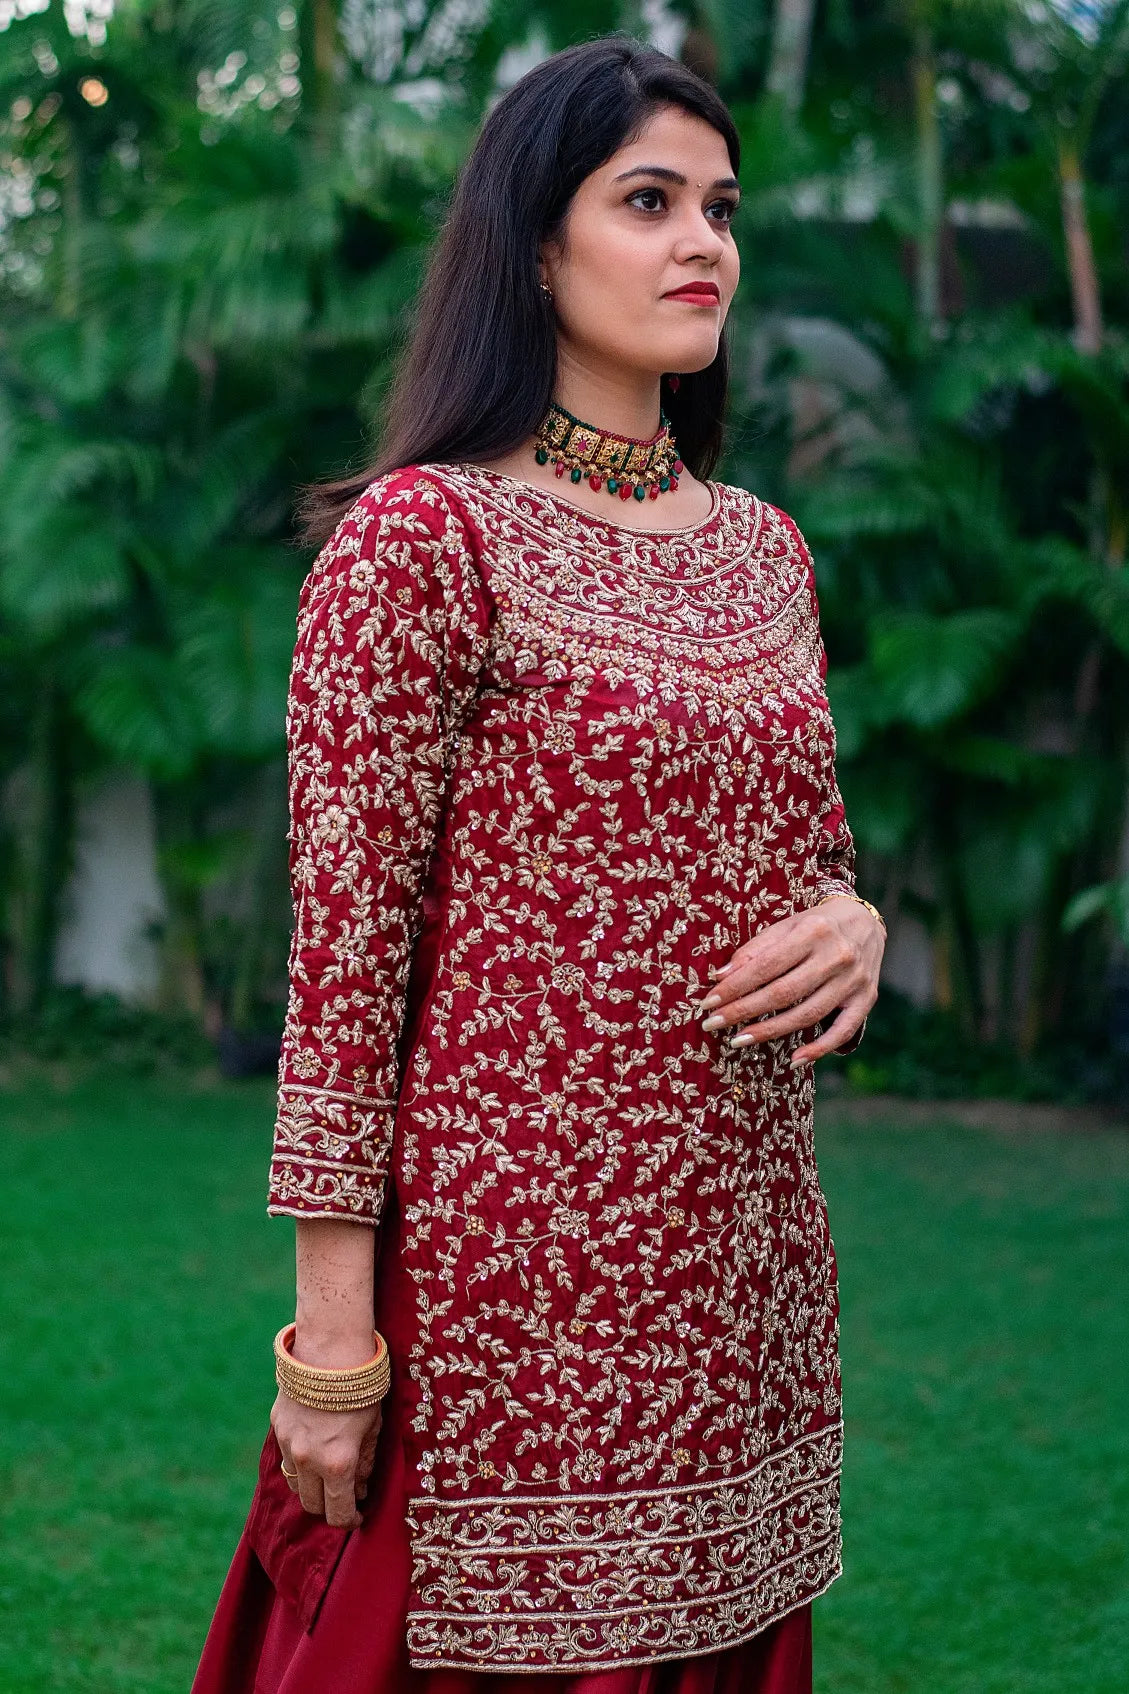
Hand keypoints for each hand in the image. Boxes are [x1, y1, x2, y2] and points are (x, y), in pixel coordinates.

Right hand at [270, 1332, 384, 1528]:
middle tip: (344, 1494)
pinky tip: (314, 1447)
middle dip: (329, 1506)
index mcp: (337, 1463)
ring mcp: (289, 1444)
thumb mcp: (373, 1427)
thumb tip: (360, 1486)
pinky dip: (300, 1461)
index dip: (350, 1521)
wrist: (331, 1350)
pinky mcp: (278, 1427)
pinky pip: (287, 1457)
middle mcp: (309, 1460)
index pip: (338, 1513)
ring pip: (295, 1484)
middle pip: (312, 1505)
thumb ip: (365, 1461)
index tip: (358, 1517)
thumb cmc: (361, 1387)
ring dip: (311, 1486)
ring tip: (328, 1471)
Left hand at [696, 896, 883, 1065]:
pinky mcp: (866, 1000)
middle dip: (743, 1011)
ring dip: (769, 1032)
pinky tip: (794, 1062)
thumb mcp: (786, 926)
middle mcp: (836, 956)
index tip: (708, 1002)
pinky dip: (819, 1049)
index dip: (735, 987)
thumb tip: (720, 977)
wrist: (864, 923)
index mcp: (812, 931)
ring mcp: (853, 981)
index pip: (766, 965)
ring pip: (807, 1015)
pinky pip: (843, 1032)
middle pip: (783, 993)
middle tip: (712, 1024)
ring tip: (738, 1040)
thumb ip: (755, 950)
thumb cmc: (816, 925)